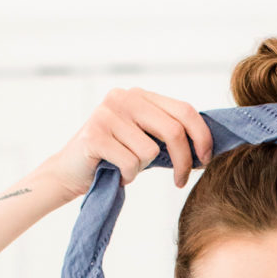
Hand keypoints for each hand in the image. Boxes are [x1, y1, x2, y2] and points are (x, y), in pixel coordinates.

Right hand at [46, 86, 214, 200]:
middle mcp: (123, 97)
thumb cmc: (113, 160)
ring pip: (150, 151)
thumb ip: (169, 136)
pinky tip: (114, 172)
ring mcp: (107, 113)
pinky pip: (131, 162)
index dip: (202, 136)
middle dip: (184, 161)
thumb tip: (208, 147)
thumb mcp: (146, 142)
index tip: (206, 160)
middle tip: (180, 181)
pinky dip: (127, 175)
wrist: (68, 173)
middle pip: (173, 130)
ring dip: (142, 168)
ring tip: (126, 168)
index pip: (184, 110)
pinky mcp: (95, 134)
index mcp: (139, 96)